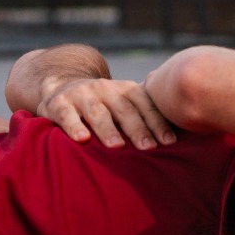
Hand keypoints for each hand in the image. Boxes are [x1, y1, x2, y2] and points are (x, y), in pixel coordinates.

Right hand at [41, 77, 177, 148]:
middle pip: (125, 109)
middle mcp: (105, 88)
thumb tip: (176, 142)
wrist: (60, 86)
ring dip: (109, 130)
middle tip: (149, 148)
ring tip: (118, 146)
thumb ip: (143, 116)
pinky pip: (67, 116)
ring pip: (97, 112)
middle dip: (139, 129)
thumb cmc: (103, 105)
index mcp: (126, 89)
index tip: (170, 142)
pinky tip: (82, 140)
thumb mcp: (123, 103)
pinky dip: (74, 127)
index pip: (146, 105)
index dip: (158, 122)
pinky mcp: (58, 103)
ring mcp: (81, 94)